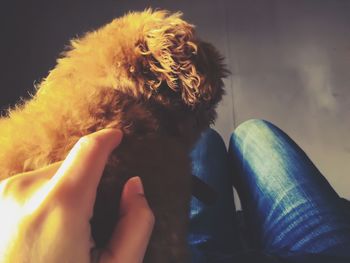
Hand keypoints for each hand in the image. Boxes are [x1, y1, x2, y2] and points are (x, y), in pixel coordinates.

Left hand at [0, 129, 153, 262]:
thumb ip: (135, 224)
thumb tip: (135, 186)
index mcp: (59, 206)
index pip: (89, 151)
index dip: (108, 139)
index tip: (117, 136)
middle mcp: (24, 192)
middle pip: (71, 167)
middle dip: (87, 183)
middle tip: (92, 221)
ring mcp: (2, 197)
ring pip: (50, 177)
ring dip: (65, 192)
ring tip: (65, 232)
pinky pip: (30, 188)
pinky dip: (45, 199)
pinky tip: (43, 233)